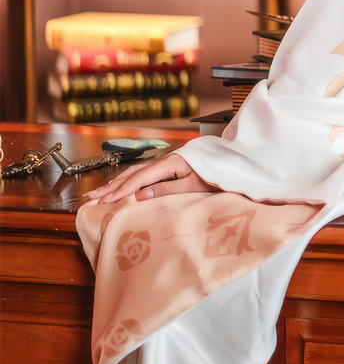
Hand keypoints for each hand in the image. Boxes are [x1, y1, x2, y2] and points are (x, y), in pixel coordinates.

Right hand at [82, 152, 219, 203]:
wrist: (232, 163)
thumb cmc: (215, 175)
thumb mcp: (193, 185)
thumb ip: (167, 190)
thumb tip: (139, 196)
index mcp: (170, 163)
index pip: (140, 178)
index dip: (122, 190)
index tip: (106, 201)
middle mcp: (164, 161)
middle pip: (133, 174)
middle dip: (112, 187)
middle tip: (92, 198)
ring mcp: (165, 164)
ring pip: (135, 174)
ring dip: (116, 184)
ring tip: (98, 193)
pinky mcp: (168, 168)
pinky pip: (143, 176)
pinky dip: (128, 182)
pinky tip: (120, 188)